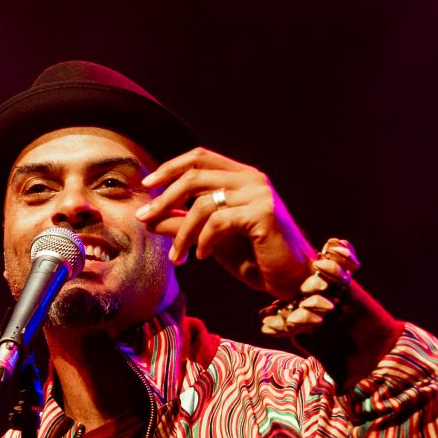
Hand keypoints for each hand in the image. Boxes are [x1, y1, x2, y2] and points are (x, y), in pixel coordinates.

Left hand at [134, 148, 317, 298]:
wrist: (293, 280)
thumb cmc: (255, 259)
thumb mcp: (211, 239)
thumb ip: (184, 223)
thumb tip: (150, 218)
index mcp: (242, 177)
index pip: (200, 157)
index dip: (170, 168)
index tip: (147, 185)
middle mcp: (252, 179)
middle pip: (195, 175)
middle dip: (165, 198)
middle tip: (145, 219)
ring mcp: (259, 194)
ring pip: (203, 203)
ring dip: (182, 232)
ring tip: (176, 256)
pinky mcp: (262, 214)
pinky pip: (218, 222)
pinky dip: (203, 240)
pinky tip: (200, 257)